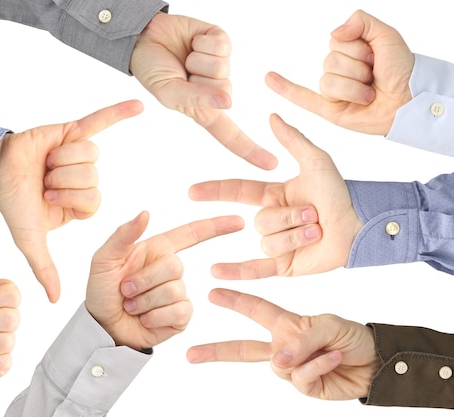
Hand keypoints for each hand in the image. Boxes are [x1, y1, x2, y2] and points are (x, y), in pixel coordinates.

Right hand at [0, 100, 143, 302]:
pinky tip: (140, 107)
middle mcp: (84, 180)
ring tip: (46, 162)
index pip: (93, 200)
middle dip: (63, 178)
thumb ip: (45, 267)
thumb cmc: (12, 204)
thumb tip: (56, 300)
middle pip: (93, 177)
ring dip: (62, 159)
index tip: (47, 198)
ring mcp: (80, 155)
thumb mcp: (30, 240)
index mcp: (81, 204)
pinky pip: (100, 122)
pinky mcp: (73, 131)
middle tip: (44, 179)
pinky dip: (119, 113)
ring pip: (89, 154)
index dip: (69, 199)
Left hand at [85, 211, 243, 350]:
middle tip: (125, 291)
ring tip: (131, 306)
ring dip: (145, 301)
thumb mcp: (104, 258)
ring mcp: (178, 293)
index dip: (216, 226)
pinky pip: (180, 311)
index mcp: (157, 249)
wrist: (102, 327)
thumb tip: (146, 212)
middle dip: (145, 280)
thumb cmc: (101, 289)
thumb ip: (123, 235)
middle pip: (175, 266)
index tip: (239, 221)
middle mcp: (171, 269)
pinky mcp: (181, 317)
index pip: (191, 233)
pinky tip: (145, 318)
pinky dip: (156, 316)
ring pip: (175, 291)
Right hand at [131, 12, 276, 169]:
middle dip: (197, 78)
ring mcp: (221, 66)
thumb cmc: (153, 71)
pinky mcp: (221, 42)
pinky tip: (192, 42)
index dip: (250, 150)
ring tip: (185, 57)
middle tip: (182, 71)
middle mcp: (216, 90)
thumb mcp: (168, 92)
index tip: (271, 164)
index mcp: (203, 110)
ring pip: (223, 67)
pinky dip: (202, 42)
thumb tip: (227, 102)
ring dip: (197, 59)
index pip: (230, 134)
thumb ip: (194, 99)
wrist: (145, 37)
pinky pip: (221, 45)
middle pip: (225, 90)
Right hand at [187, 289, 380, 399]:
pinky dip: (317, 366)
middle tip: (190, 354)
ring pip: (278, 366)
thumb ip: (299, 340)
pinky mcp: (303, 386)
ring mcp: (292, 368)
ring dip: (305, 357)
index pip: (254, 309)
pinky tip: (333, 359)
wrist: (376, 363)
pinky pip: (299, 377)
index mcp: (286, 323)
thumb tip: (277, 361)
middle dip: (215, 350)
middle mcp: (283, 345)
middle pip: (242, 349)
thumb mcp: (328, 326)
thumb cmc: (352, 336)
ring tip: (329, 351)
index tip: (212, 290)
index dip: (234, 299)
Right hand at [189, 114, 362, 278]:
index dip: (215, 191)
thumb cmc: (341, 192)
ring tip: (318, 231)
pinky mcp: (284, 266)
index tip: (192, 192)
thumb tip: (272, 116)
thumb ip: (293, 140)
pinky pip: (256, 269)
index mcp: (273, 196)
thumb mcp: (316, 161)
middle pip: (260, 221)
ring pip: (267, 242)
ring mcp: (277, 244)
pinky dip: (235, 272)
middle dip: (289, 217)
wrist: (361, 225)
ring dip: (294, 236)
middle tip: (315, 214)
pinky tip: (215, 273)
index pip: (237, 191)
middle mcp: (272, 220)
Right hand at [265, 9, 412, 134]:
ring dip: (354, 87)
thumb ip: (361, 22)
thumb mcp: (386, 35)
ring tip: (370, 93)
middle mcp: (339, 70)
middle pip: (330, 62)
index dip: (358, 48)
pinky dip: (284, 89)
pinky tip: (269, 78)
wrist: (410, 100)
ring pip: (327, 82)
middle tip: (376, 76)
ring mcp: (333, 90)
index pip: (336, 42)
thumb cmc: (402, 70)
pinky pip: (302, 98)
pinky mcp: (330, 109)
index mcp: (349, 51)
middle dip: (358, 68)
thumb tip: (334, 33)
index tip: (377, 56)